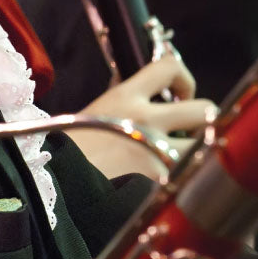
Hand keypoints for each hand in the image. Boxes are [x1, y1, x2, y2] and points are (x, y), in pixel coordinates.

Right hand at [69, 57, 215, 178]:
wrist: (52, 191)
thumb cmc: (66, 152)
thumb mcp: (89, 113)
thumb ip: (119, 95)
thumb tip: (136, 81)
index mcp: (125, 98)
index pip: (168, 66)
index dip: (183, 77)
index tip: (180, 94)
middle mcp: (146, 120)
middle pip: (204, 108)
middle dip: (203, 118)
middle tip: (191, 128)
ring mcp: (156, 152)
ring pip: (205, 144)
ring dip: (200, 148)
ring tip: (185, 155)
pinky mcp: (159, 182)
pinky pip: (186, 174)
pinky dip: (182, 177)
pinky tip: (167, 181)